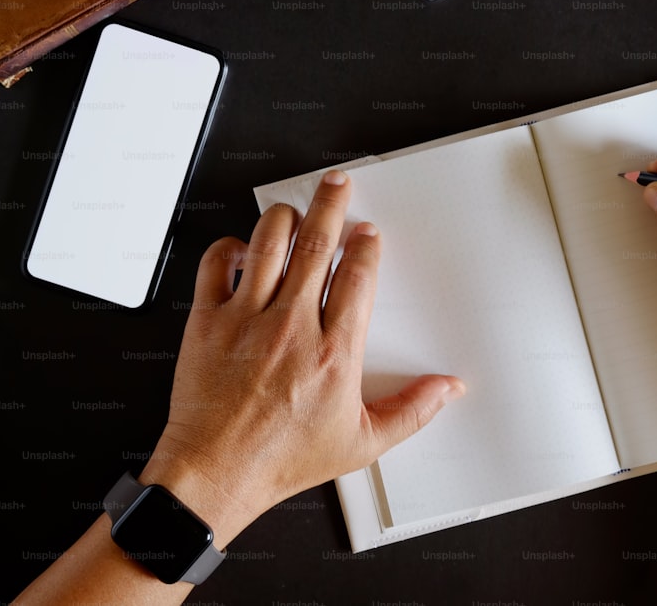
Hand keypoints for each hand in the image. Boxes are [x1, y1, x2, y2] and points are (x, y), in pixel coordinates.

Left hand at [141, 170, 464, 543]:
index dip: (366, 246)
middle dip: (332, 205)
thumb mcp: (363, 442)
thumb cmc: (283, 458)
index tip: (368, 234)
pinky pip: (217, 264)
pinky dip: (230, 247)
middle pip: (318, 245)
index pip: (357, 277)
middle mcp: (292, 327)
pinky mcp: (208, 322)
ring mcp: (247, 320)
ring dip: (286, 217)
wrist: (217, 473)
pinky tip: (243, 250)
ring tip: (296, 210)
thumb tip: (448, 389)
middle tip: (338, 184)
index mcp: (335, 353)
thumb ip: (413, 410)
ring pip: (269, 243)